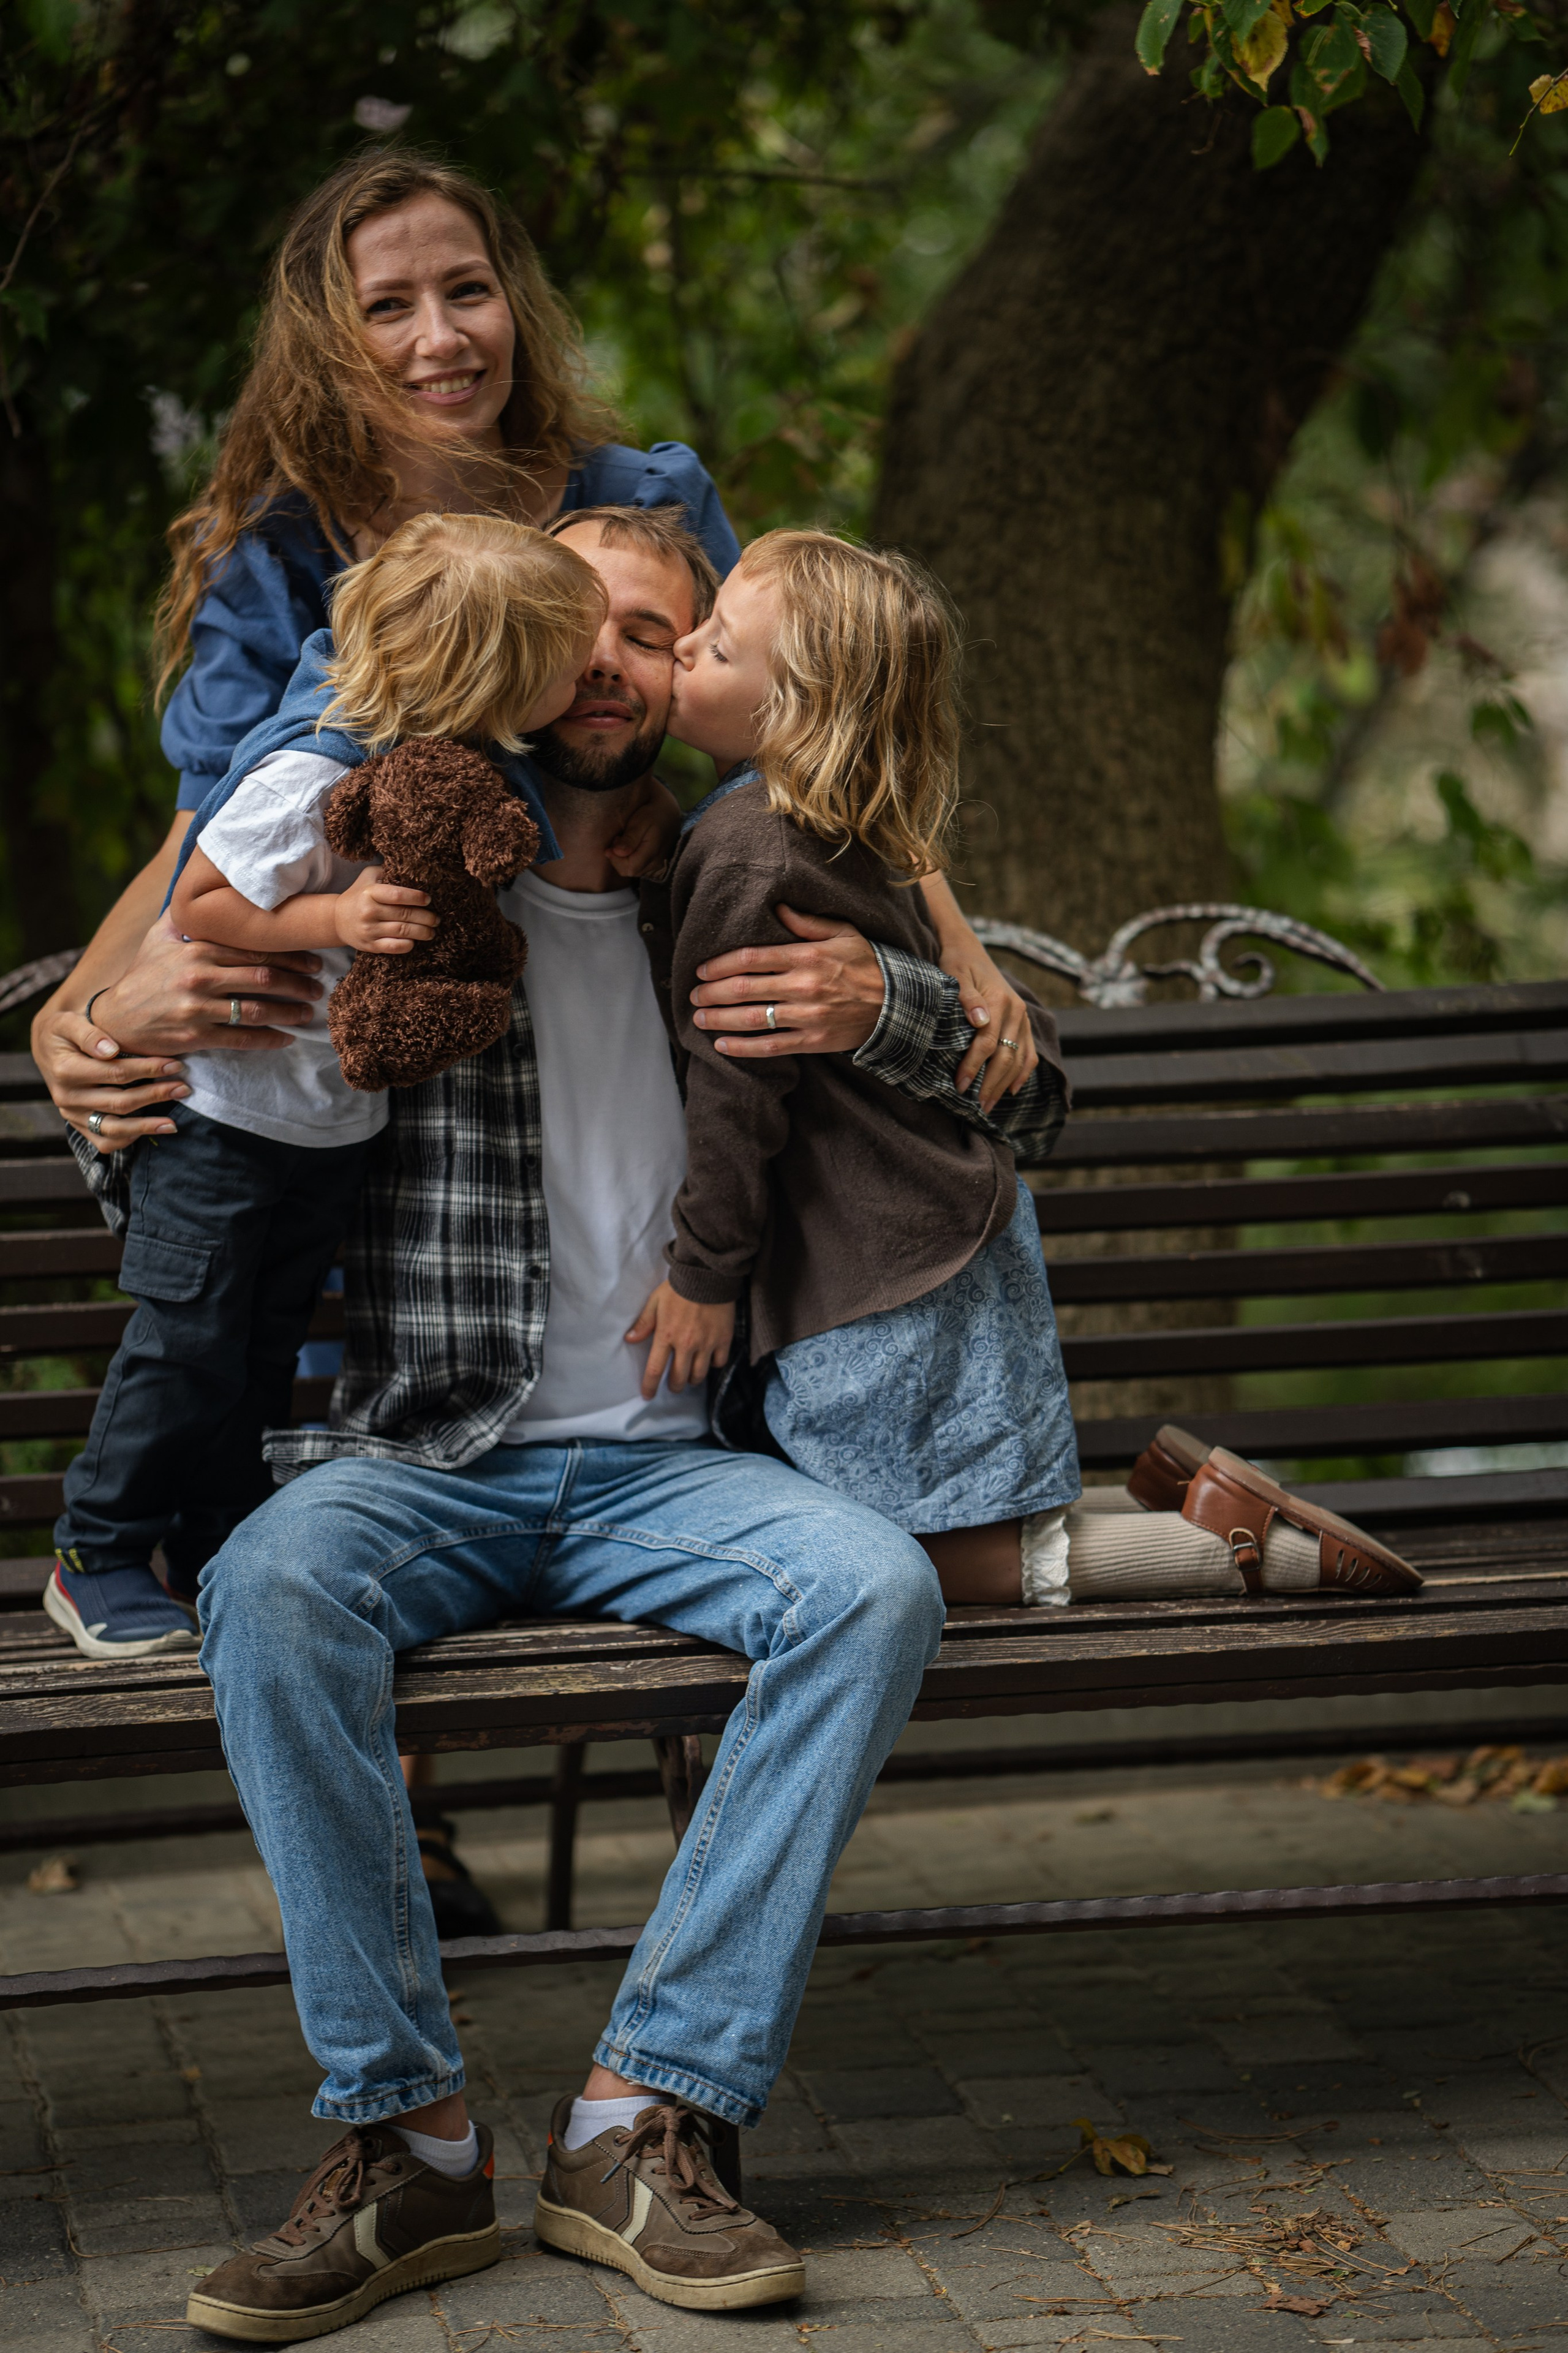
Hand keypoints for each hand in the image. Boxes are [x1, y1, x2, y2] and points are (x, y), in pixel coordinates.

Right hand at [34, 916, 324, 1152]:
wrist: (116, 1018)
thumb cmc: (142, 975)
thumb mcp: (158, 938)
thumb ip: (185, 916)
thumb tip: (204, 890)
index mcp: (196, 949)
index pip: (253, 949)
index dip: (288, 955)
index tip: (312, 959)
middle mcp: (199, 976)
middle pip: (263, 978)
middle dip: (297, 982)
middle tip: (319, 985)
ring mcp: (198, 1008)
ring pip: (257, 1008)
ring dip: (289, 1011)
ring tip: (309, 1012)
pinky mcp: (196, 1036)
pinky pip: (241, 1038)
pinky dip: (268, 1039)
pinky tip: (287, 1038)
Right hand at [334, 868, 437, 953]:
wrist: (336, 919)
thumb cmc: (359, 894)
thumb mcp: (369, 877)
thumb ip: (388, 871)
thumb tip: (414, 869)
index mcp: (370, 893)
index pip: (397, 895)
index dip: (416, 897)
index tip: (428, 899)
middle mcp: (368, 911)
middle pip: (404, 915)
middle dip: (426, 917)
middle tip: (436, 918)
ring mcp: (368, 930)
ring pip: (402, 932)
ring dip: (422, 932)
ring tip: (432, 931)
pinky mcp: (369, 945)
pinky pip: (393, 947)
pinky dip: (407, 945)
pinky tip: (414, 941)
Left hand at [606, 776, 682, 879]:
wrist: (668, 812)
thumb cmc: (652, 814)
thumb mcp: (640, 822)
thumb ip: (630, 838)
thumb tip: (618, 852)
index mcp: (652, 853)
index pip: (629, 868)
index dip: (616, 859)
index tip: (614, 841)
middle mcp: (656, 863)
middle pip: (629, 871)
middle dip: (618, 858)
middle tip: (618, 839)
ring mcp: (656, 865)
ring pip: (633, 871)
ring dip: (623, 859)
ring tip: (624, 841)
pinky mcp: (654, 863)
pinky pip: (638, 867)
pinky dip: (629, 859)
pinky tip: (630, 846)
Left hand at [626, 1280, 734, 1398]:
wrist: (708, 1276)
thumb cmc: (678, 1288)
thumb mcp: (655, 1301)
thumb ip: (644, 1323)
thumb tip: (630, 1339)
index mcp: (666, 1335)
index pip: (655, 1369)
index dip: (650, 1386)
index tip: (648, 1395)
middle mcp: (686, 1344)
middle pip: (679, 1378)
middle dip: (674, 1386)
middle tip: (673, 1385)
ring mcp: (706, 1343)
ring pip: (699, 1375)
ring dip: (692, 1379)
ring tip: (690, 1376)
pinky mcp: (723, 1339)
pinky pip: (718, 1362)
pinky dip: (713, 1364)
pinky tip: (708, 1360)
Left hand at [688, 906, 885, 1056]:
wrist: (898, 1006)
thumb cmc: (868, 966)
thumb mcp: (843, 933)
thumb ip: (807, 923)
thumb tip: (777, 908)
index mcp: (806, 956)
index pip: (751, 958)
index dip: (721, 965)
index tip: (702, 970)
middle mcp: (803, 985)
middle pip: (745, 989)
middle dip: (712, 993)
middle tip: (693, 995)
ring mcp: (807, 1015)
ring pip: (752, 1019)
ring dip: (720, 1019)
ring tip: (700, 1019)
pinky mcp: (812, 1040)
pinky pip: (771, 1046)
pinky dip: (743, 1048)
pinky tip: (722, 1047)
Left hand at [942, 938, 1037, 1111]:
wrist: (969, 949)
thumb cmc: (956, 964)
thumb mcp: (954, 974)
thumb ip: (966, 998)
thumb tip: (980, 1021)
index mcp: (1000, 1001)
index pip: (987, 1043)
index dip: (974, 1067)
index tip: (960, 1086)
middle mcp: (1016, 1010)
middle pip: (1006, 1056)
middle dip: (991, 1084)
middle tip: (976, 1107)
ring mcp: (1023, 1017)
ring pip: (1019, 1058)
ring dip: (1005, 1084)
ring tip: (989, 1104)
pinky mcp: (1023, 1021)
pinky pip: (1029, 1052)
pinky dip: (1023, 1072)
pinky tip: (1012, 1089)